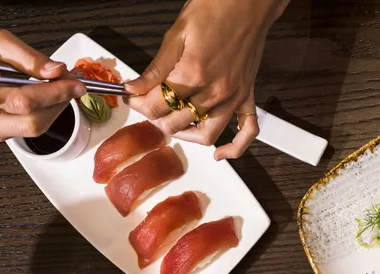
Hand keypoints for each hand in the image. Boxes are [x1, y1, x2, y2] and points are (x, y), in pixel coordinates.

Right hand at [0, 20, 83, 142]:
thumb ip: (29, 58)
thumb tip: (57, 71)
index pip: (23, 103)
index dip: (54, 93)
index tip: (75, 83)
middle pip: (31, 123)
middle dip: (58, 104)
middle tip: (73, 85)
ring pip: (31, 130)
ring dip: (52, 110)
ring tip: (60, 88)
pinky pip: (23, 131)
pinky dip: (40, 114)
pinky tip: (44, 98)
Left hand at [124, 0, 286, 159]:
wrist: (246, 4)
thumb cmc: (213, 10)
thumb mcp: (176, 34)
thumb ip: (155, 67)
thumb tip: (134, 87)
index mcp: (192, 74)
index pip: (156, 104)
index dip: (138, 103)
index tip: (132, 97)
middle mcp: (214, 92)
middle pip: (176, 122)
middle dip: (155, 117)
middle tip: (146, 106)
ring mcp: (233, 97)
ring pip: (206, 134)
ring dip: (185, 135)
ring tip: (171, 125)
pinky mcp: (247, 97)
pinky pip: (246, 132)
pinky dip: (234, 148)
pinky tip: (219, 153)